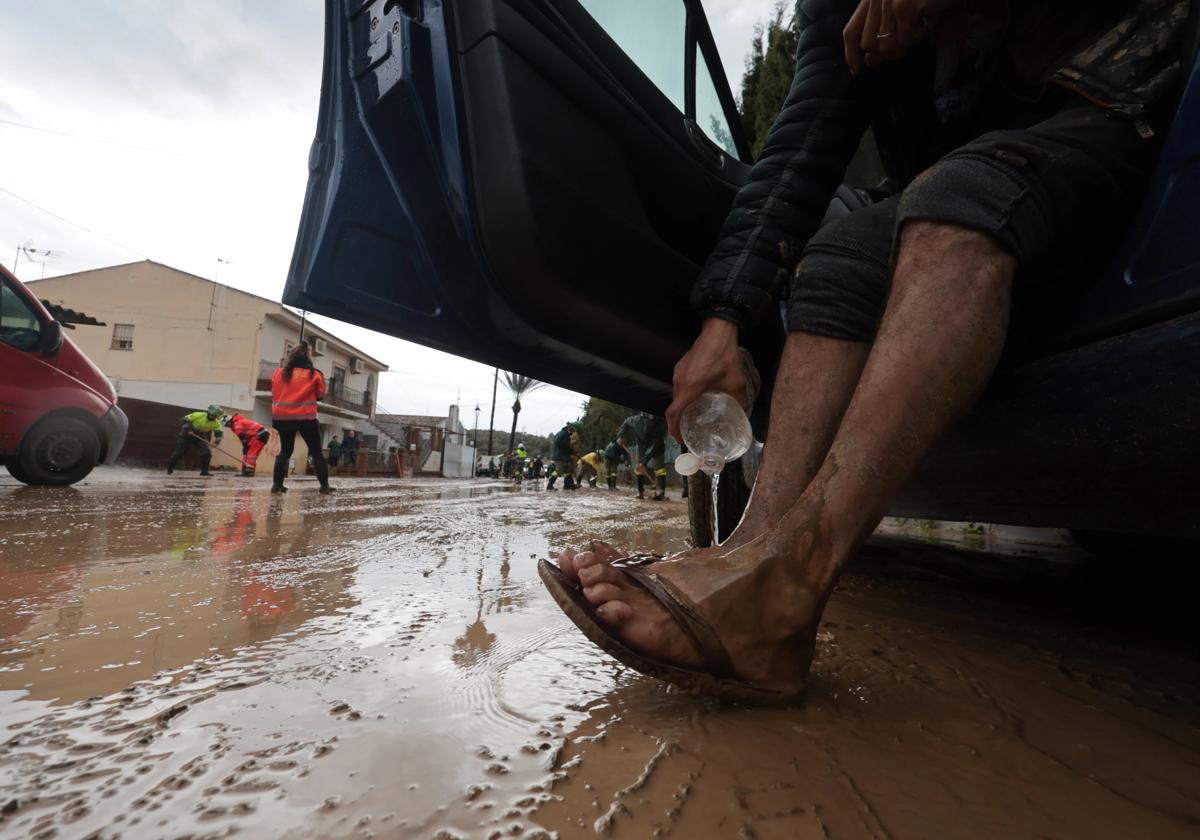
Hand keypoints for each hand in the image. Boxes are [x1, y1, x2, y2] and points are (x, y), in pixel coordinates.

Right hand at [665, 318, 746, 442]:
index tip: (680, 439)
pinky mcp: (681, 366)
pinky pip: (680, 385)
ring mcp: (678, 372)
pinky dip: (685, 396)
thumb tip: (743, 414)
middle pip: (674, 406)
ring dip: (682, 407)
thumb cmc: (725, 357)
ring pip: (676, 395)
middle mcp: (679, 381)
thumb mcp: (736, 382)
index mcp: (689, 388)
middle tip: (690, 430)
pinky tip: (698, 397)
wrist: (718, 331)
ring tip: (694, 416)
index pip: (673, 413)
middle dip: (679, 420)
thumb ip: (739, 401)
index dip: (674, 429)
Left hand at [844, 0, 956, 73]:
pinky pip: (907, 40)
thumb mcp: (905, 5)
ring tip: (921, 25)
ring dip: (908, 43)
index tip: (857, 69)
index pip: (851, 32)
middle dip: (888, 53)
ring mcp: (888, 2)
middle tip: (908, 44)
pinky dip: (922, 34)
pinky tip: (931, 17)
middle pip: (869, 44)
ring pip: (888, 46)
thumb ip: (886, 29)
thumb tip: (872, 61)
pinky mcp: (903, 7)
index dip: (851, 54)